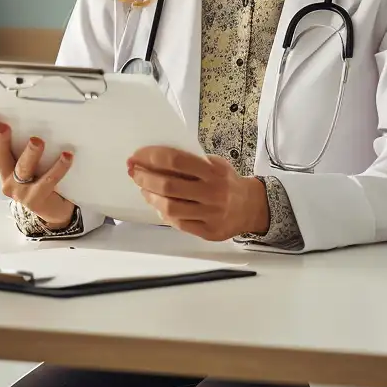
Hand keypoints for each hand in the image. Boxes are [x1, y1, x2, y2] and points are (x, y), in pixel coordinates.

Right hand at [0, 109, 76, 229]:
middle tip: (2, 126)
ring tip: (36, 141)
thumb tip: (1, 118)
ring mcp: (20, 191)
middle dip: (0, 140)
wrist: (53, 209)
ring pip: (23, 169)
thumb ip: (15, 139)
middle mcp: (7, 177)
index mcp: (2, 164)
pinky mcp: (36, 199)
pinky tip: (66, 156)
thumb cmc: (38, 180)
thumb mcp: (25, 159)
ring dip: (30, 154)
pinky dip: (58, 167)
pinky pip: (48, 181)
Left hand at [126, 145, 269, 240]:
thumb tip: (154, 160)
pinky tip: (158, 205)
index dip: (151, 157)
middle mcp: (212, 193)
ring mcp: (211, 214)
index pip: (175, 161)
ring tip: (144, 190)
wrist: (252, 207)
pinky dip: (164, 213)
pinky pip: (178, 223)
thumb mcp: (215, 164)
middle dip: (145, 178)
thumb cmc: (227, 183)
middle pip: (168, 186)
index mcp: (213, 171)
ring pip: (170, 208)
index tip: (137, 156)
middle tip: (134, 172)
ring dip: (151, 197)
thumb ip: (191, 162)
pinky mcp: (208, 230)